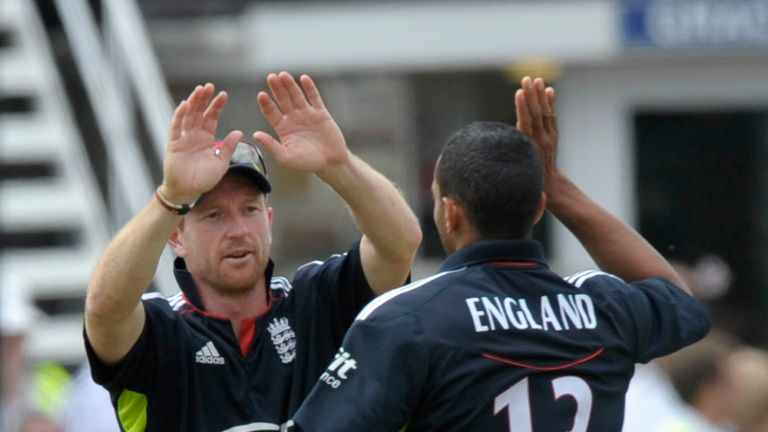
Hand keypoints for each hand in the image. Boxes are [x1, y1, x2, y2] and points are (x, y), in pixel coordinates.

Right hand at [162, 83, 242, 202]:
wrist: (188, 191)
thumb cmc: (205, 179)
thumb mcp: (222, 162)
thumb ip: (228, 147)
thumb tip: (240, 132)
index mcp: (207, 138)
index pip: (211, 117)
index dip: (216, 106)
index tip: (223, 94)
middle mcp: (194, 135)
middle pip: (199, 112)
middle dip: (203, 99)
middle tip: (209, 86)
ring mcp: (183, 138)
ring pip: (187, 116)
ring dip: (193, 103)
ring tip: (199, 91)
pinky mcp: (173, 144)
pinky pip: (175, 127)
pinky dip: (179, 116)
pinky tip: (184, 105)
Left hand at [252, 72, 348, 173]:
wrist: (331, 162)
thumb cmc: (307, 162)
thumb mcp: (286, 157)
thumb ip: (271, 146)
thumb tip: (255, 134)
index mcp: (283, 128)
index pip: (271, 112)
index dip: (266, 104)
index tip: (261, 95)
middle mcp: (293, 118)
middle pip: (282, 100)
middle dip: (277, 89)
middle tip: (271, 77)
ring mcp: (307, 114)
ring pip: (296, 96)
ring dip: (290, 85)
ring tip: (283, 75)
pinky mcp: (321, 113)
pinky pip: (314, 98)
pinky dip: (310, 88)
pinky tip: (304, 78)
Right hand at [515, 76, 558, 188]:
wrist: (548, 183)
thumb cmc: (528, 177)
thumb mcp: (518, 166)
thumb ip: (514, 150)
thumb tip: (506, 136)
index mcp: (530, 146)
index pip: (526, 122)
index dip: (522, 107)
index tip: (519, 92)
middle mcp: (541, 139)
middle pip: (536, 114)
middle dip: (531, 95)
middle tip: (527, 79)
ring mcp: (549, 136)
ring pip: (545, 113)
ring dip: (541, 95)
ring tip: (537, 80)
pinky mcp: (554, 135)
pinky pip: (552, 116)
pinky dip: (551, 103)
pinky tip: (549, 91)